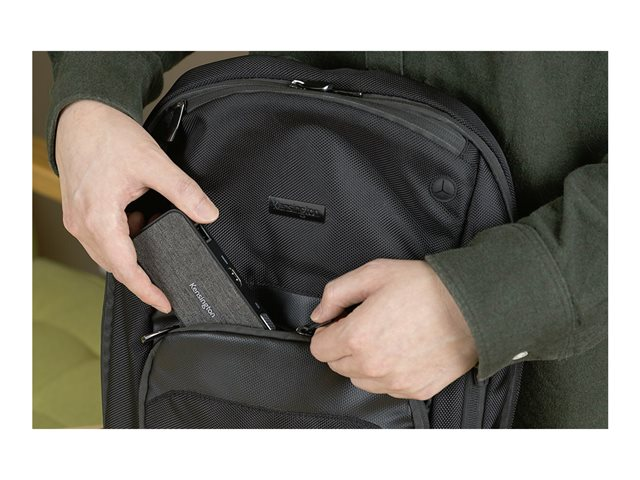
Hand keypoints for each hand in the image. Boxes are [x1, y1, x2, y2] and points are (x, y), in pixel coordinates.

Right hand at [56, 100, 218, 311]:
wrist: (82, 115)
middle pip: (115, 265)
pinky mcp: (79, 212)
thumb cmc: (108, 136)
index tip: (165, 301)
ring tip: (153, 227)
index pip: (124, 268)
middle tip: (169, 271)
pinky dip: (123, 235)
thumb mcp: (154, 164)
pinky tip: (138, 216)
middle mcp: (82, 224)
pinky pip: (101, 237)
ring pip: (108, 252)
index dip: (146, 289)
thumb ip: (183, 192)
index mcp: (98, 218)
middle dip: (143, 271)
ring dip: (133, 249)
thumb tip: (208, 214)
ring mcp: (77, 219)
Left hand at [309, 259, 476, 399]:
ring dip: (364, 362)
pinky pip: (387, 387)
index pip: (318, 349)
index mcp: (357, 337)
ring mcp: (394, 382)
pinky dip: (389, 372)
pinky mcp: (415, 390)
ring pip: (360, 379)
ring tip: (387, 336)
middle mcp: (372, 366)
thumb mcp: (374, 273)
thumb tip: (320, 312)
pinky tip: (403, 349)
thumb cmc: (427, 288)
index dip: (326, 332)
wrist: (472, 306)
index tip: (339, 323)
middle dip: (344, 345)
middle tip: (367, 324)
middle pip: (337, 365)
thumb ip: (337, 293)